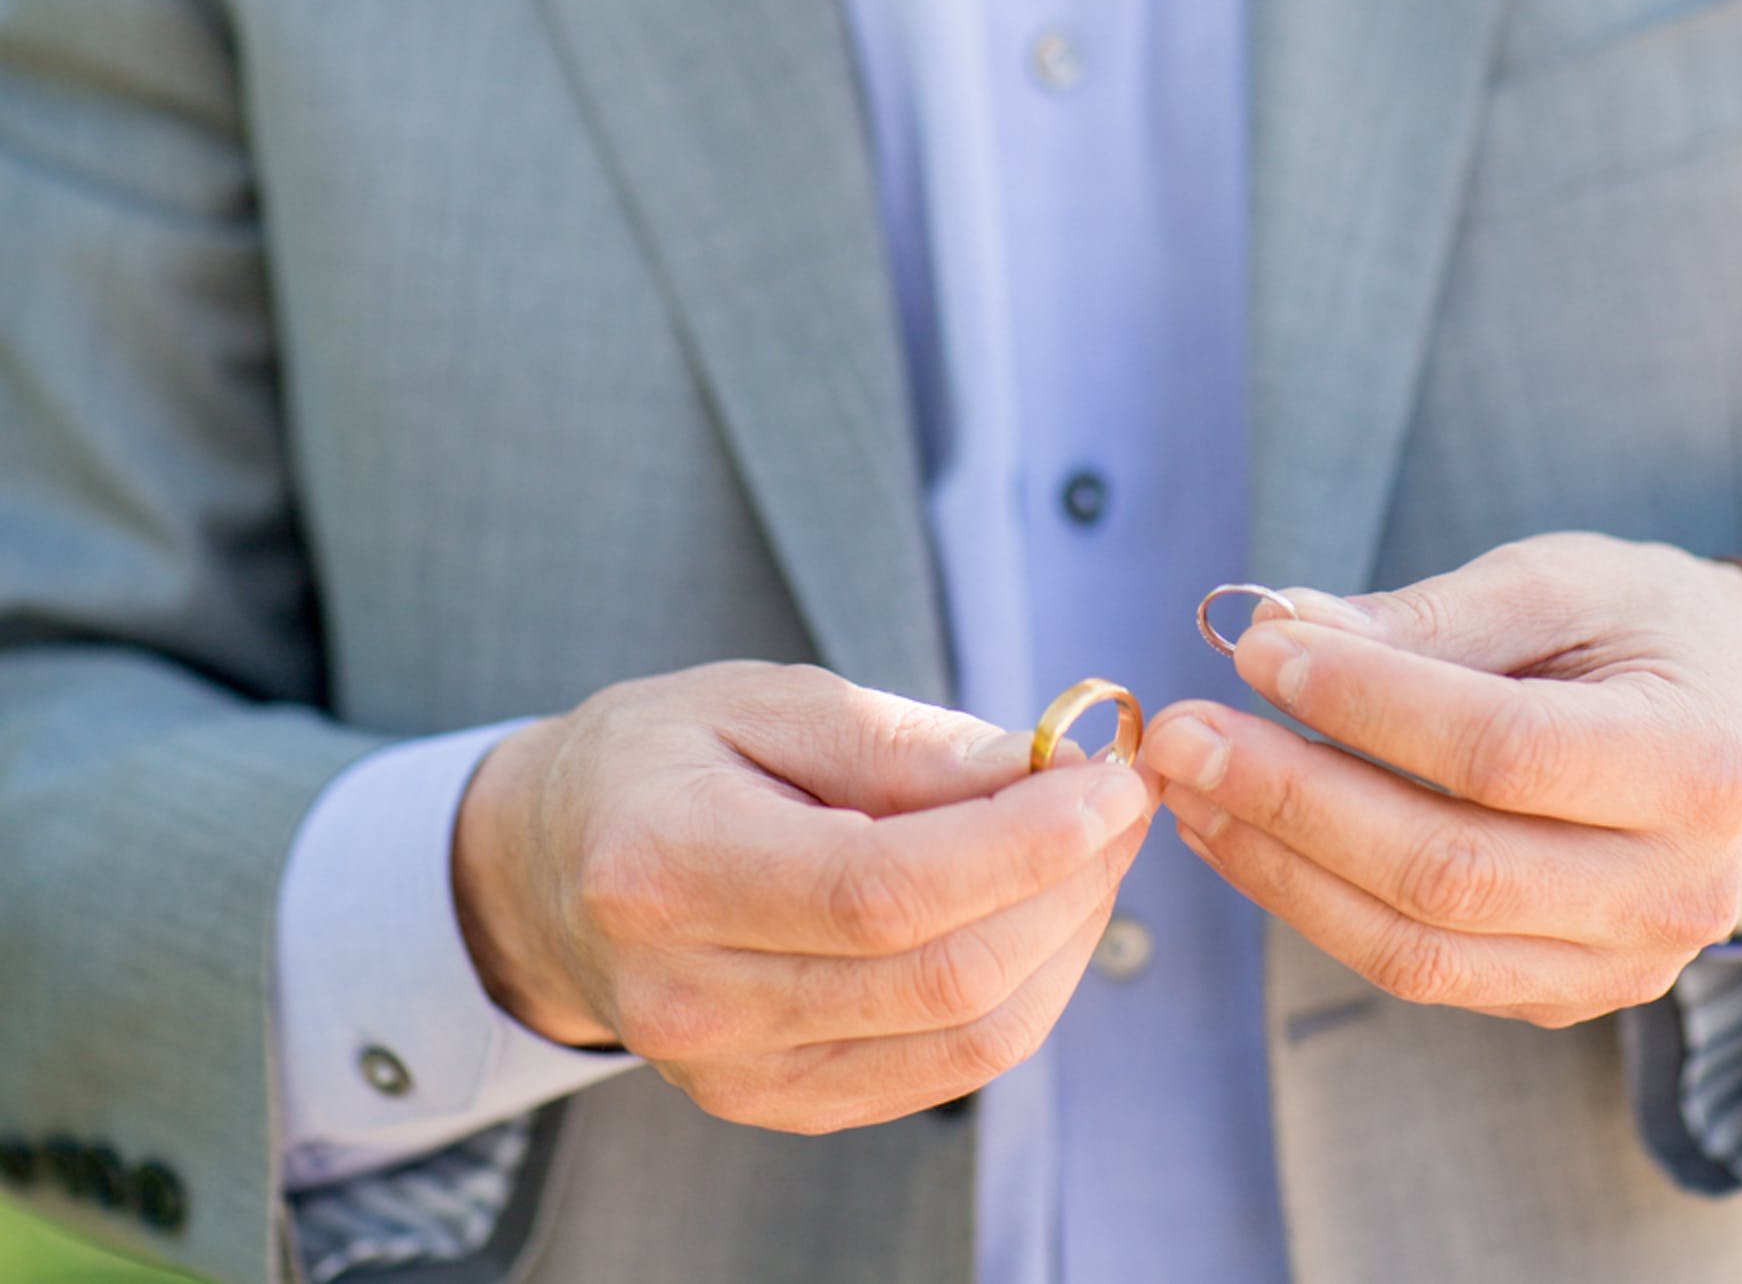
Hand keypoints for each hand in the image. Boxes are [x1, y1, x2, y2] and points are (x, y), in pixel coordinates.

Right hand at [452, 660, 1153, 1130]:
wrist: (555, 867)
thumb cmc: (659, 758)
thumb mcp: (766, 700)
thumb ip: (903, 744)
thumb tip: (1043, 771)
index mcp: (665, 868)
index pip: (883, 889)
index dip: (1022, 844)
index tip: (1108, 780)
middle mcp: (690, 996)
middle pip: (938, 977)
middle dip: (1065, 885)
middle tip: (1121, 800)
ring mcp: (733, 1074)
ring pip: (962, 1039)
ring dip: (1063, 940)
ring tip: (1093, 847)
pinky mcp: (779, 1106)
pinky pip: (942, 1070)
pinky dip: (1021, 990)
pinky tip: (1040, 910)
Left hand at [1145, 534, 1741, 1026]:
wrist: (1727, 718)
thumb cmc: (1640, 629)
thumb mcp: (1556, 581)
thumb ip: (1425, 616)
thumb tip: (1280, 627)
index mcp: (1689, 761)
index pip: (1501, 751)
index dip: (1366, 704)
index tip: (1258, 651)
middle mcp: (1670, 887)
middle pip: (1448, 869)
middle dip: (1289, 799)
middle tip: (1179, 734)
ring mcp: (1617, 961)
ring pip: (1418, 947)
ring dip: (1278, 868)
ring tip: (1188, 788)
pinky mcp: (1559, 992)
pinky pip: (1418, 970)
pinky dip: (1314, 905)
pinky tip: (1243, 834)